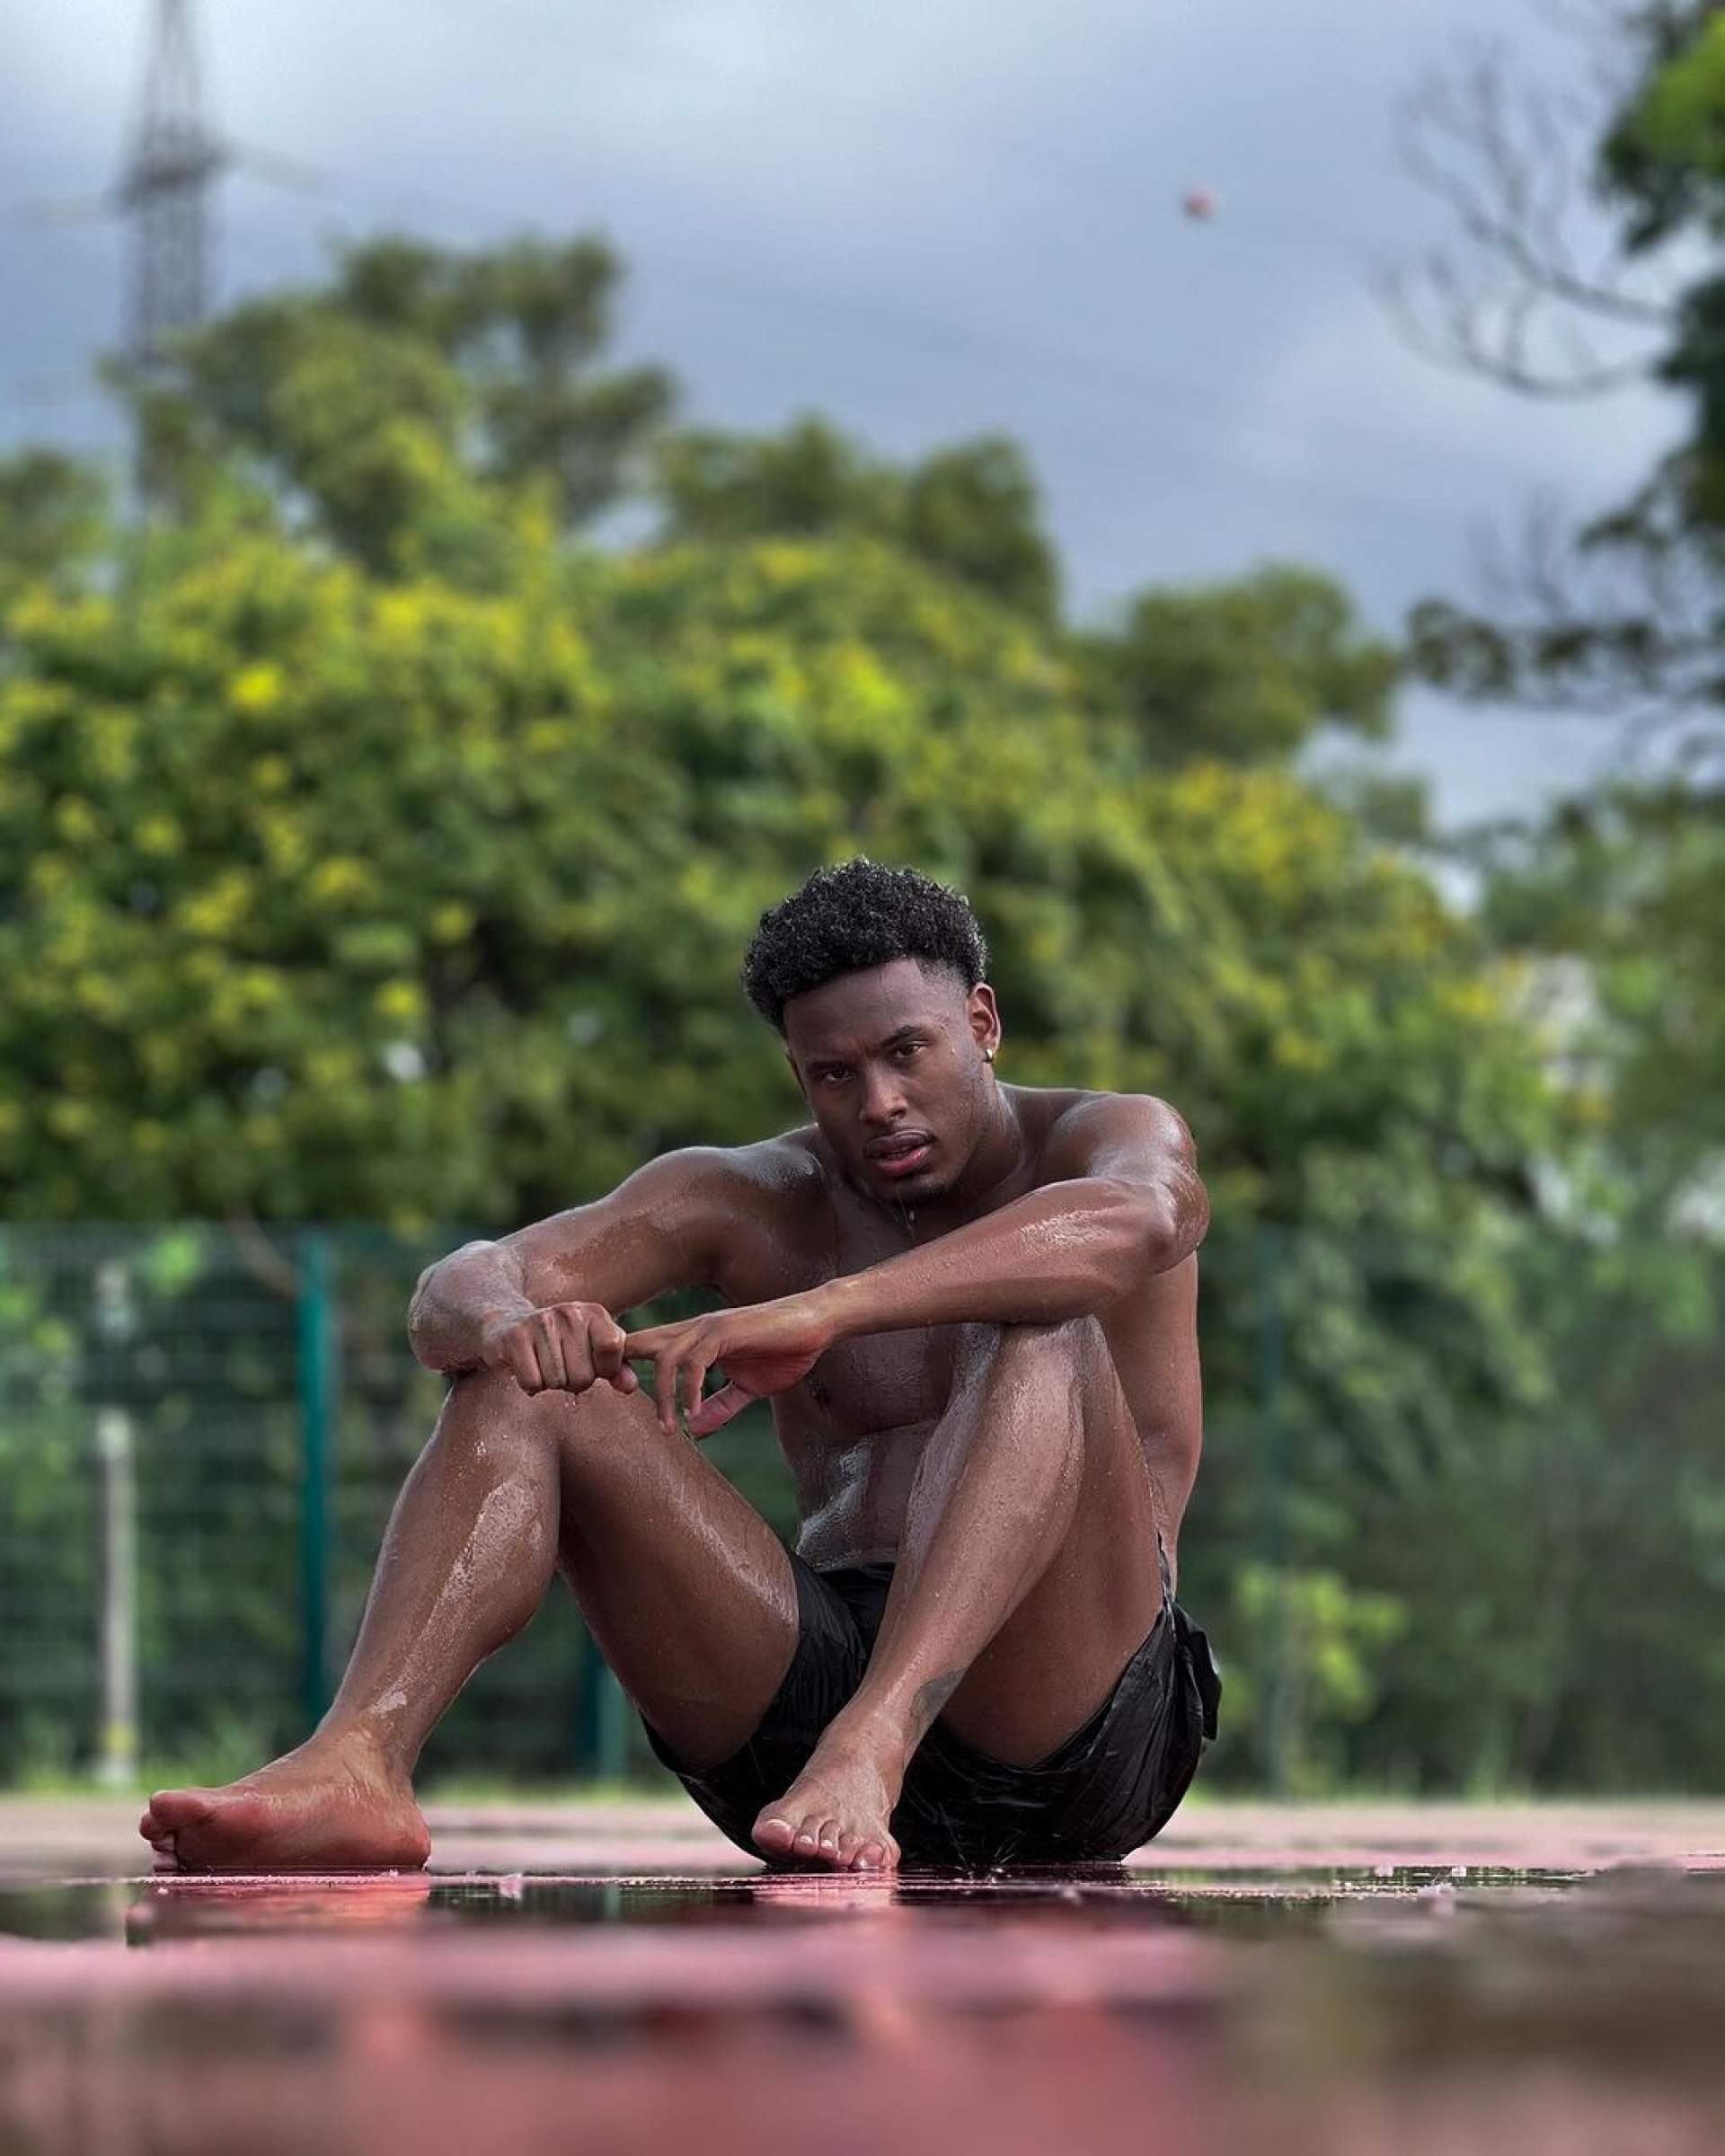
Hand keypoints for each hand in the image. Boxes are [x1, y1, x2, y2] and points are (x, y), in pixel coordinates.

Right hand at [480, 1301, 640, 1398]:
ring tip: (543, 1365)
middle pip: (584, 1376)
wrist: (506, 1323)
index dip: (603, 1369)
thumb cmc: (558, 1343)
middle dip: (572, 1382)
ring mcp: (541, 1322)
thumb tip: (630, 1386)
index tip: (590, 1365)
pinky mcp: (515, 1337)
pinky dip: (530, 1385)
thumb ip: (616, 1367)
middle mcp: (569, 1312)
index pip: (612, 1349)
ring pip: (557, 1382)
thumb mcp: (592, 1349)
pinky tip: (527, 1368)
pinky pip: (532, 1382)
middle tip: (560, 1366)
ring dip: (550, 1383)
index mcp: (594, 1312)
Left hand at [624, 1293, 834, 1438]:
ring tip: (669, 1428)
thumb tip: (695, 1429)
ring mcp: (709, 1327)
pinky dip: (690, 1389)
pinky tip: (693, 1413)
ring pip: (666, 1358)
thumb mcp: (748, 1387)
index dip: (624, 1366)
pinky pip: (695, 1361)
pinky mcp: (727, 1331)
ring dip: (664, 1397)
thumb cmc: (785, 1350)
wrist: (818, 1324)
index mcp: (694, 1338)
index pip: (645, 1346)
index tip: (621, 1400)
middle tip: (621, 1409)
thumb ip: (720, 1405)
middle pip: (639, 1345)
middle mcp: (694, 1329)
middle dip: (620, 1372)